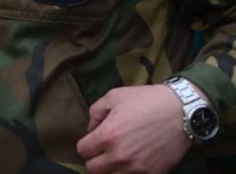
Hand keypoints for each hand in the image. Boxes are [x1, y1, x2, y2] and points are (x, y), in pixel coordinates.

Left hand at [76, 84, 192, 173]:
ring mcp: (137, 168)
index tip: (93, 140)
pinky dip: (129, 173)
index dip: (86, 144)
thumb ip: (95, 113)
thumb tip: (91, 129)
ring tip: (117, 158)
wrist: (181, 111)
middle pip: (93, 169)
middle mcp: (120, 156)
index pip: (83, 150)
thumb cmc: (146, 100)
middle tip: (103, 151)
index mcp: (107, 136)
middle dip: (95, 159)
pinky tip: (133, 163)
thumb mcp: (114, 97)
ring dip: (111, 169)